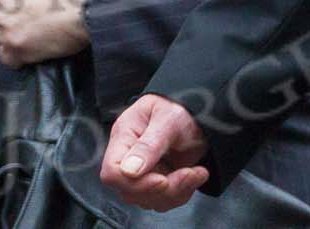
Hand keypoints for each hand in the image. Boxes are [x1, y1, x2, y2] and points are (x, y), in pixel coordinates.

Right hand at [102, 94, 210, 210]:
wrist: (197, 115)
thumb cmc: (179, 108)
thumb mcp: (168, 120)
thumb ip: (149, 144)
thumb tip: (129, 171)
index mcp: (124, 136)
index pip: (112, 171)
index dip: (134, 183)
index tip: (162, 180)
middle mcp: (128, 156)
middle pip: (130, 191)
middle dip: (163, 190)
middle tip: (187, 174)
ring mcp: (142, 172)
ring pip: (148, 200)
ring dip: (176, 192)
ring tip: (195, 172)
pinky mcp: (156, 182)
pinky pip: (164, 201)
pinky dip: (182, 193)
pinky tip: (194, 176)